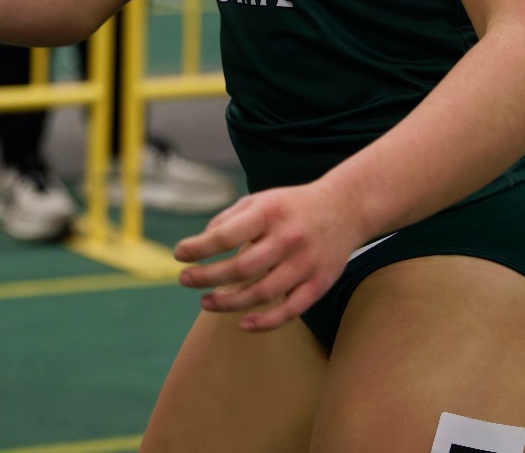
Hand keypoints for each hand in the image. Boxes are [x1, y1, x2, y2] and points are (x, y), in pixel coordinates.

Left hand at [173, 182, 365, 332]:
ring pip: (263, 292)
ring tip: (205, 302)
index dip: (199, 247)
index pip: (226, 235)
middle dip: (207, 277)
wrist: (345, 208)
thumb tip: (201, 241)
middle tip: (185, 280)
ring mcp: (306, 263)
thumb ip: (229, 218)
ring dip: (229, 302)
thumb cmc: (291, 206)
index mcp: (269, 213)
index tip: (179, 254)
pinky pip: (291, 309)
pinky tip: (243, 324)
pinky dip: (266, 322)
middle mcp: (288, 238)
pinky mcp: (320, 283)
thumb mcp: (259, 200)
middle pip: (241, 267)